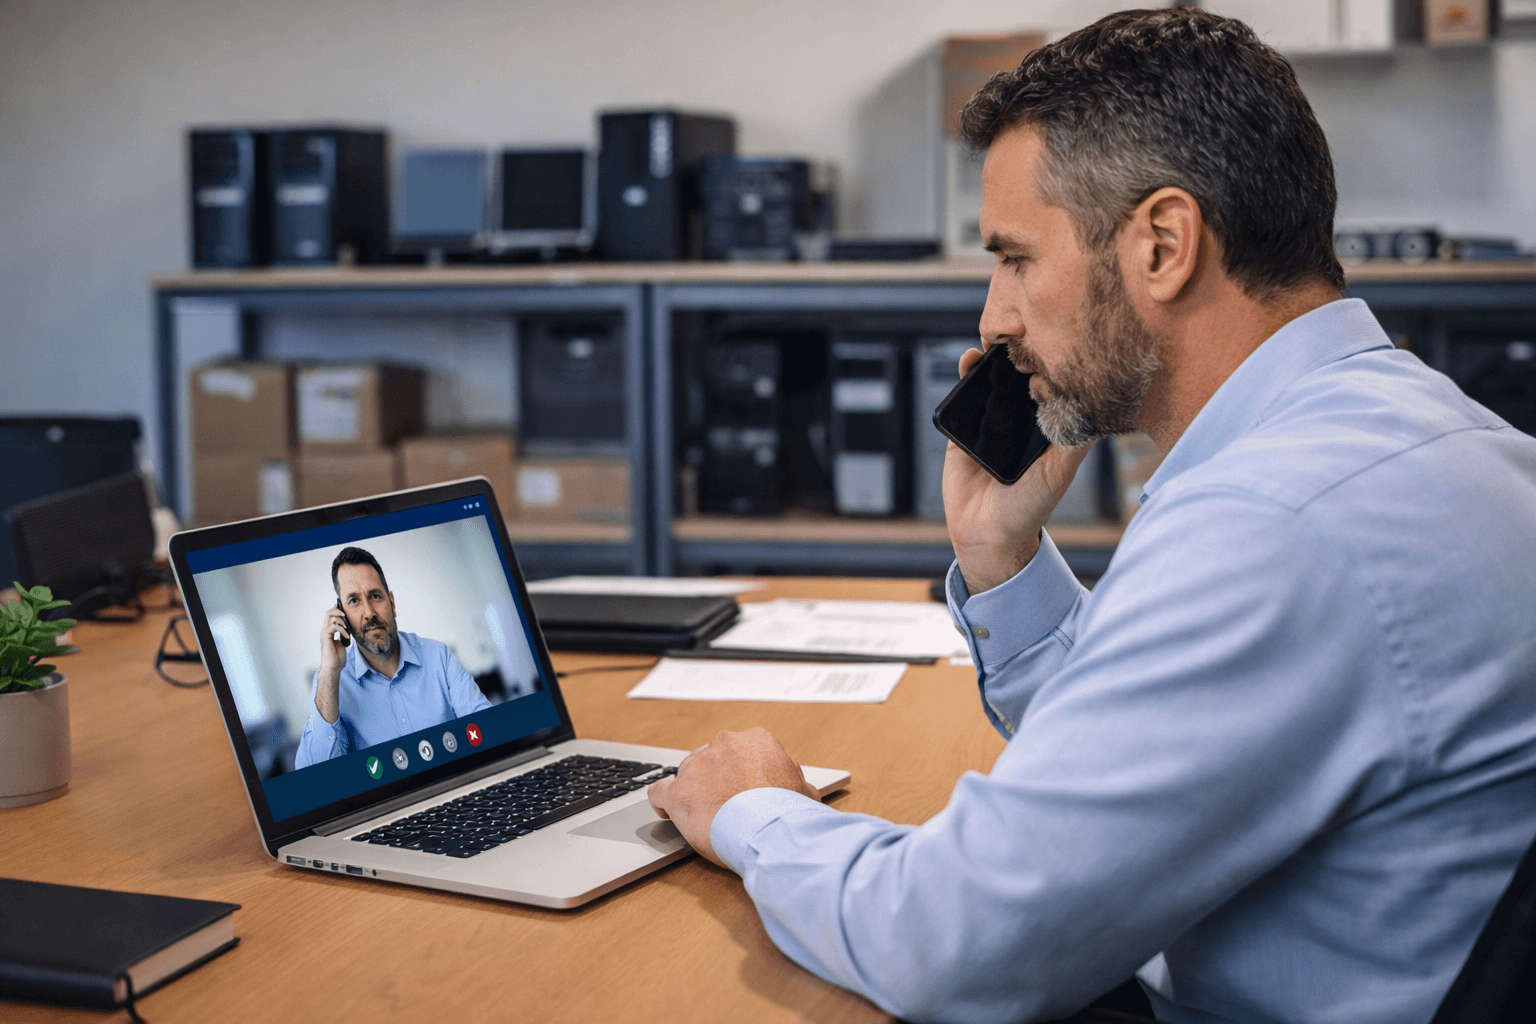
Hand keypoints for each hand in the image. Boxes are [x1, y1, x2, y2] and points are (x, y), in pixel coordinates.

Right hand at [315, 606, 348, 722]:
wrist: (334, 667)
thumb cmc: (338, 657)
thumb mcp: (343, 643)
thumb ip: (343, 635)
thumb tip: (348, 629)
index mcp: (328, 631)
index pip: (329, 616)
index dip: (335, 609)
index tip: (341, 605)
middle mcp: (324, 631)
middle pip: (328, 613)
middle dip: (338, 611)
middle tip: (346, 615)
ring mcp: (324, 634)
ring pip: (330, 617)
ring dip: (341, 620)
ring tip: (347, 629)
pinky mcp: (325, 637)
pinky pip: (334, 627)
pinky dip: (342, 630)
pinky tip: (346, 636)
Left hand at [648, 728, 821, 866]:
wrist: (768, 829)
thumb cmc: (787, 811)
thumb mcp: (803, 791)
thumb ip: (794, 784)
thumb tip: (800, 789)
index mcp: (756, 740)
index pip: (741, 751)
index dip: (740, 771)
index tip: (742, 787)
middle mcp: (724, 745)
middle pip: (712, 758)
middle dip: (715, 778)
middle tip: (724, 803)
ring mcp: (697, 766)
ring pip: (687, 774)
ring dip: (693, 790)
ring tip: (700, 814)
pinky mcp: (678, 792)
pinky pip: (660, 792)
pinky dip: (663, 803)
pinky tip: (666, 812)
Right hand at [943, 346, 1092, 595]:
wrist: (987, 535)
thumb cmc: (1030, 507)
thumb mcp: (1060, 471)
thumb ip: (1076, 439)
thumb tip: (1090, 401)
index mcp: (1048, 427)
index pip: (1052, 385)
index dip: (1052, 363)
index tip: (1052, 345)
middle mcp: (1021, 421)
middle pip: (1020, 378)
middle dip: (1020, 355)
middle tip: (1021, 334)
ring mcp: (990, 422)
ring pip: (992, 382)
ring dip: (992, 359)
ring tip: (995, 341)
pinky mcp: (962, 429)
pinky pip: (962, 397)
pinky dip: (965, 374)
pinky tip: (970, 359)